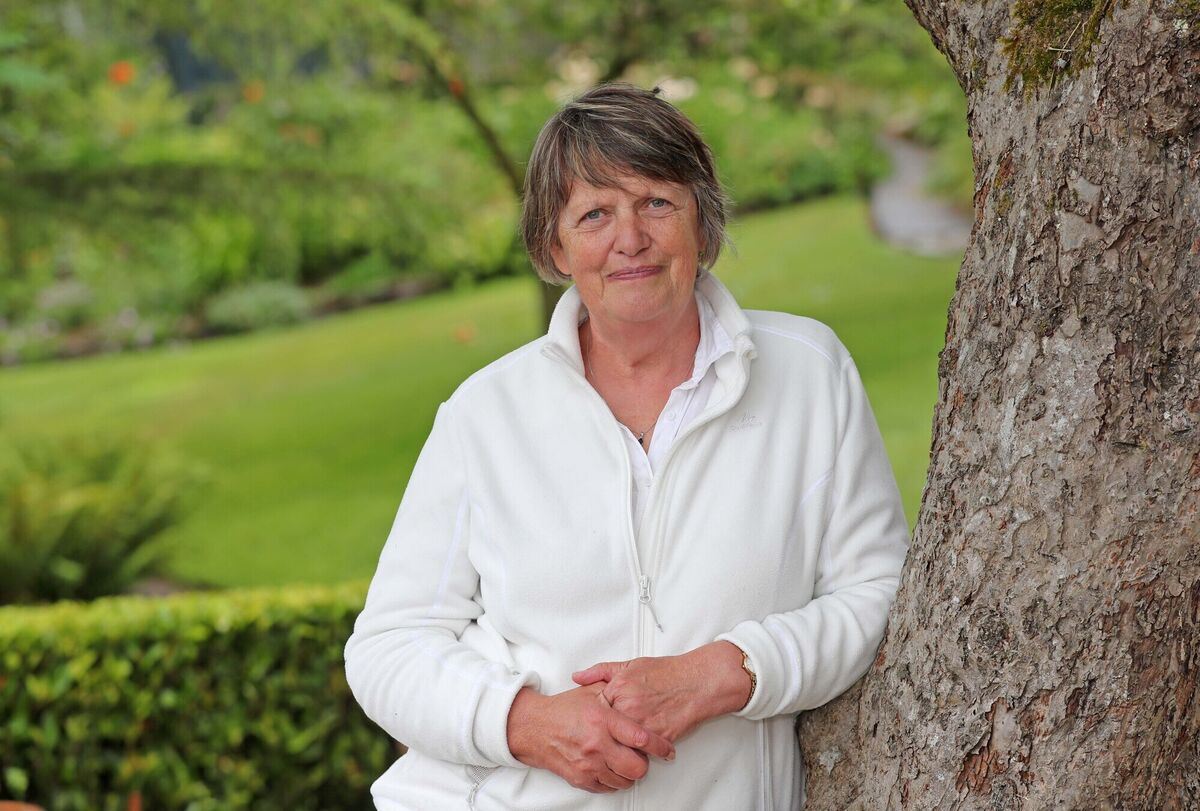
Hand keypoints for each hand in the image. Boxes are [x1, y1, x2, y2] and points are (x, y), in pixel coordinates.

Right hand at [506, 684, 674, 792]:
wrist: (533, 727)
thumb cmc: (562, 710)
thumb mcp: (590, 693)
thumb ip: (615, 692)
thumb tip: (636, 691)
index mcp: (602, 719)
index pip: (641, 738)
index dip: (660, 746)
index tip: (667, 749)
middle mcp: (596, 744)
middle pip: (636, 767)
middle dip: (644, 764)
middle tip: (644, 757)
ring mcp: (588, 764)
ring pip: (623, 781)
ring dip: (628, 774)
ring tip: (625, 762)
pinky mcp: (580, 778)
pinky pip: (606, 787)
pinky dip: (612, 781)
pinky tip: (610, 768)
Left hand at [571, 641, 751, 741]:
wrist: (697, 682)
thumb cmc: (668, 673)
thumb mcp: (631, 665)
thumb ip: (601, 671)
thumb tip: (578, 677)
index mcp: (618, 688)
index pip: (594, 710)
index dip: (594, 718)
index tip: (593, 723)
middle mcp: (628, 707)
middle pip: (606, 731)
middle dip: (606, 735)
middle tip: (603, 739)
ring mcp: (643, 724)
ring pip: (621, 745)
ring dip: (621, 747)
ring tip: (620, 746)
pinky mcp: (658, 738)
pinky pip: (642, 752)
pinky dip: (640, 752)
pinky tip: (639, 749)